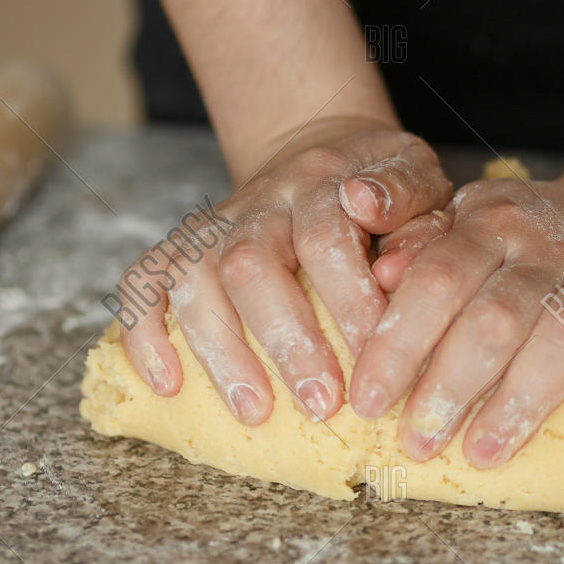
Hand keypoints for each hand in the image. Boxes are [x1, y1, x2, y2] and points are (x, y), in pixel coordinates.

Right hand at [115, 118, 450, 422]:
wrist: (326, 151)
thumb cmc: (383, 189)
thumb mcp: (419, 183)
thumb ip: (413, 214)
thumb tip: (391, 266)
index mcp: (324, 181)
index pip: (325, 238)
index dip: (347, 301)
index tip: (375, 358)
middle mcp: (262, 199)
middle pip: (251, 264)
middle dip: (285, 340)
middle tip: (322, 403)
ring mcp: (216, 222)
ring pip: (195, 278)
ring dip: (221, 351)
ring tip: (255, 412)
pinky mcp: (183, 246)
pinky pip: (144, 281)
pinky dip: (145, 332)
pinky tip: (167, 383)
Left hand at [351, 166, 563, 465]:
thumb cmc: (533, 239)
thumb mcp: (471, 222)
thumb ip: (421, 249)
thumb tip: (377, 280)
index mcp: (493, 223)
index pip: (437, 280)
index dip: (399, 343)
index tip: (368, 401)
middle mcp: (552, 245)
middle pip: (496, 316)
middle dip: (449, 385)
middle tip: (417, 442)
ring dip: (522, 401)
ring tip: (482, 453)